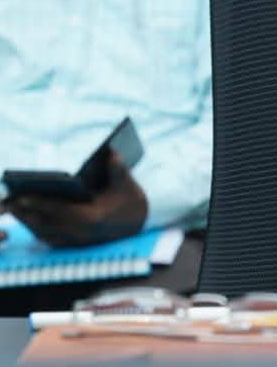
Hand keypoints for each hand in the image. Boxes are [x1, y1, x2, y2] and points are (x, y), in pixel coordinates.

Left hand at [4, 154, 146, 246]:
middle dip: (26, 214)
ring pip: (45, 234)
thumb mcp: (126, 182)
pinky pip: (50, 240)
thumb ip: (117, 168)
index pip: (60, 210)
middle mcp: (82, 233)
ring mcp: (78, 242)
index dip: (40, 204)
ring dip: (28, 223)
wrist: (141, 223)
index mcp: (93, 218)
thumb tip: (111, 152)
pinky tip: (28, 220)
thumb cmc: (130, 199)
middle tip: (10, 202)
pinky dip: (37, 230)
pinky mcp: (75, 246)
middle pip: (47, 225)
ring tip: (15, 208)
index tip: (22, 196)